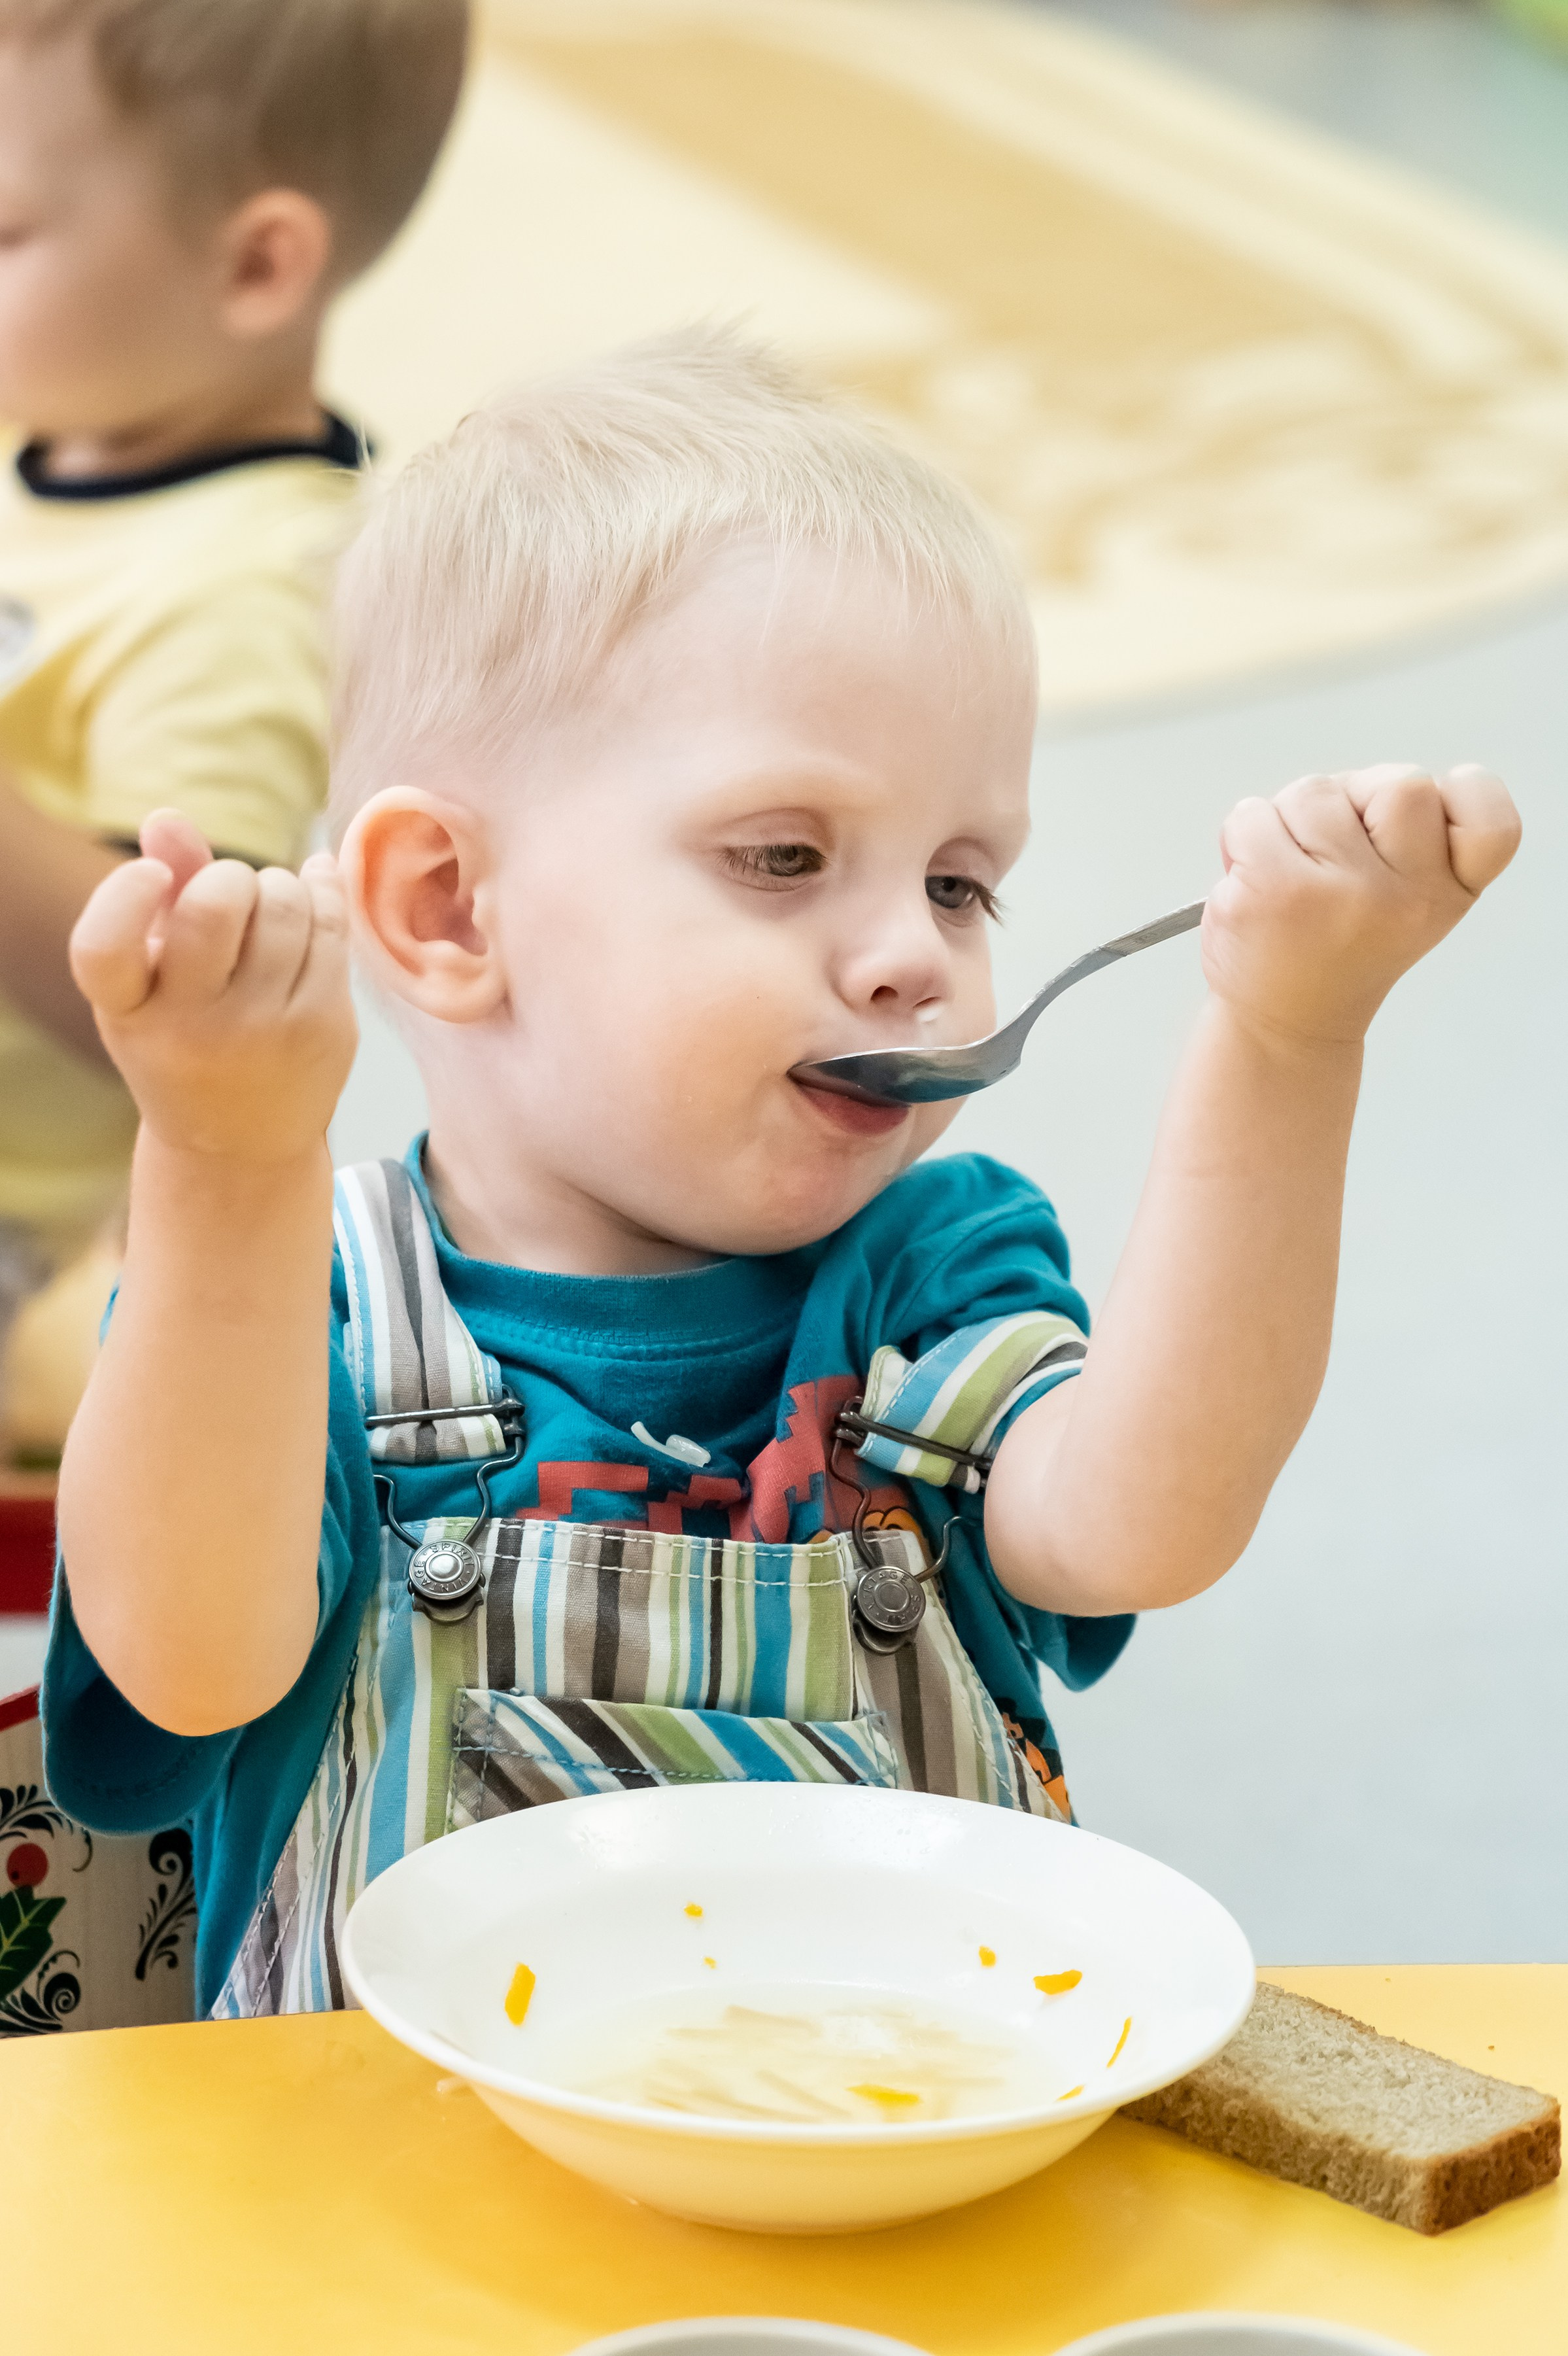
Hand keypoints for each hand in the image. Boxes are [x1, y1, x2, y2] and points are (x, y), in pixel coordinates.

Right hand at [69, 809, 357, 1161]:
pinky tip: (312, 896)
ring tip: (268, 910)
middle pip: (215, 905)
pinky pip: (331, 927)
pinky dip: (322, 895)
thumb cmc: (186, 1040)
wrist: (241, 1142)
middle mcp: (190, 1027)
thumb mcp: (152, 981)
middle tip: (231, 896)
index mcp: (128, 1011)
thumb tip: (167, 817)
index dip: (125, 895)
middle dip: (229, 876)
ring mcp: (263, 1030)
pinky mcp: (323, 1025)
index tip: (149, 874)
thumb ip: (157, 897)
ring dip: (279, 887)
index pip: (104, 947)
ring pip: (284, 905)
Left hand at [1203, 763, 1520, 1048]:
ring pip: (1315, 791)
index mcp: (1448, 894)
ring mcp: (1340, 894)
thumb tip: (1355, 788)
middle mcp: (1406, 898)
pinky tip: (1255, 883)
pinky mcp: (1274, 890)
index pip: (1494, 824)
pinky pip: (1253, 814)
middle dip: (1357, 797)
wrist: (1285, 1024)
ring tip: (1292, 874)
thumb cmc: (1341, 943)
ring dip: (1290, 820)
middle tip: (1335, 853)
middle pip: (1402, 782)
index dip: (1464, 796)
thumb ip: (1411, 836)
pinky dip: (1242, 838)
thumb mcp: (1408, 901)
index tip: (1423, 825)